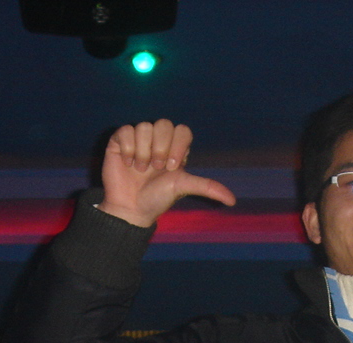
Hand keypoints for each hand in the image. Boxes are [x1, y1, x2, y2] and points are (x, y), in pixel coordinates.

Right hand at [97, 119, 236, 227]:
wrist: (131, 208)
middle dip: (160, 148)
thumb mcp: (183, 188)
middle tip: (155, 168)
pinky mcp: (120, 141)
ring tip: (140, 169)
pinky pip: (126, 131)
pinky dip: (128, 148)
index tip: (171, 167)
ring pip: (144, 127)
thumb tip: (232, 200)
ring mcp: (139, 139)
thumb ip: (208, 187)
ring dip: (143, 152)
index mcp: (175, 148)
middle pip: (163, 124)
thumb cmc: (157, 198)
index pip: (182, 130)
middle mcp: (158, 140)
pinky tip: (128, 164)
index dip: (178, 145)